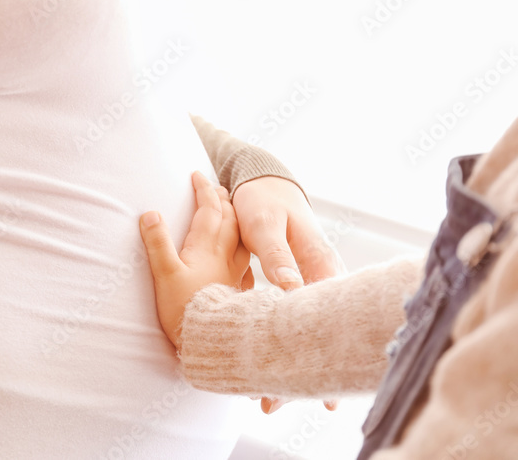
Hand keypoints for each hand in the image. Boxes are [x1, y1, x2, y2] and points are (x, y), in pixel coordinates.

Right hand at [139, 171, 251, 351]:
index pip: (209, 210)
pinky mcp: (237, 290)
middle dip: (222, 199)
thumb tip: (150, 214)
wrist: (209, 341)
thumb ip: (157, 243)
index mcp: (206, 248)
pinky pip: (244, 263)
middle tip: (215, 188)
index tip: (197, 175)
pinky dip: (242, 251)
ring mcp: (234, 273)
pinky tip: (241, 257)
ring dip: (236, 220)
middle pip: (229, 219)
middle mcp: (224, 256)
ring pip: (240, 238)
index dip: (204, 190)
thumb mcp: (164, 273)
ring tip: (231, 213)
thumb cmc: (183, 308)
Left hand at [231, 175, 345, 413]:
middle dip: (314, 368)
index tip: (321, 382)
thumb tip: (290, 288)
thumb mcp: (263, 223)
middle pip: (323, 329)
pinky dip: (288, 342)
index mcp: (318, 261)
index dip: (325, 347)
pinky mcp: (297, 284)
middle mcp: (321, 275)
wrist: (264, 183)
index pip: (327, 311)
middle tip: (307, 406)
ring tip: (278, 398)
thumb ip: (275, 254)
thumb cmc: (263, 201)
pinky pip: (297, 320)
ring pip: (311, 329)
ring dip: (299, 360)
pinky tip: (276, 366)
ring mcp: (311, 281)